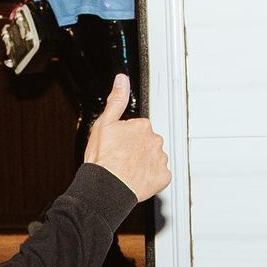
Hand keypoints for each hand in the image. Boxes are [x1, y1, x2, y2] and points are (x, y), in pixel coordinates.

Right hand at [83, 74, 170, 202]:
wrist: (106, 187)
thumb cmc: (103, 158)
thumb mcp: (104, 123)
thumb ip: (116, 100)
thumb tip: (122, 80)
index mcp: (142, 126)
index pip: (138, 127)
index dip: (126, 136)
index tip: (117, 144)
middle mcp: (155, 140)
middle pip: (148, 142)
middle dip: (137, 148)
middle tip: (121, 158)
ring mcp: (160, 159)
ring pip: (154, 157)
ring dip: (144, 162)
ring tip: (127, 170)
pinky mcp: (163, 177)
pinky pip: (160, 175)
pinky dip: (151, 177)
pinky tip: (137, 179)